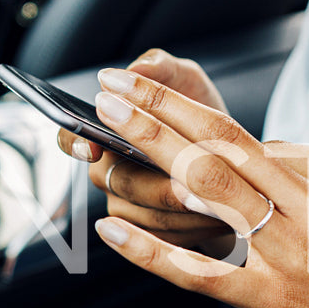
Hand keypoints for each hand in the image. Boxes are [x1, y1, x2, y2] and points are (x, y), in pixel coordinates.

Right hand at [58, 49, 231, 249]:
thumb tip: (138, 67)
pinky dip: (197, 227)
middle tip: (191, 183)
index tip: (90, 147)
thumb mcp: (189, 84)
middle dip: (158, 184)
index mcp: (109, 133)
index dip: (73, 143)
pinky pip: (167, 240)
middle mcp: (111, 172)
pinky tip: (221, 216)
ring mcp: (129, 208)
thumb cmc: (202, 120)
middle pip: (120, 182)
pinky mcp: (152, 237)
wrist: (238, 165)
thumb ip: (163, 68)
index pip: (70, 136)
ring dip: (185, 208)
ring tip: (222, 200)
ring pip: (146, 216)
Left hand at [88, 47, 308, 307]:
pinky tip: (112, 232)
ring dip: (149, 149)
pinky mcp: (272, 301)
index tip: (181, 130)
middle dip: (159, 108)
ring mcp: (290, 255)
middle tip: (112, 83)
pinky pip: (202, 272)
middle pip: (221, 145)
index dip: (219, 143)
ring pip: (207, 189)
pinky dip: (153, 252)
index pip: (260, 143)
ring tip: (106, 121)